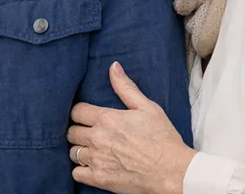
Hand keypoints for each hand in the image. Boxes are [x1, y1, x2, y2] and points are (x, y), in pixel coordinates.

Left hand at [66, 62, 195, 193]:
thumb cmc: (162, 139)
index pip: (76, 111)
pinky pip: (76, 173)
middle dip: (79, 131)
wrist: (172, 172)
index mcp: (106, 118)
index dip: (81, 113)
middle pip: (71, 131)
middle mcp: (97, 138)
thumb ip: (126, 87)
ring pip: (72, 152)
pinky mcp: (100, 179)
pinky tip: (91, 166)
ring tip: (92, 150)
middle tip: (90, 133)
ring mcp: (97, 160)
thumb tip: (113, 66)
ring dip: (80, 150)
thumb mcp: (148, 107)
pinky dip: (81, 170)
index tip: (87, 117)